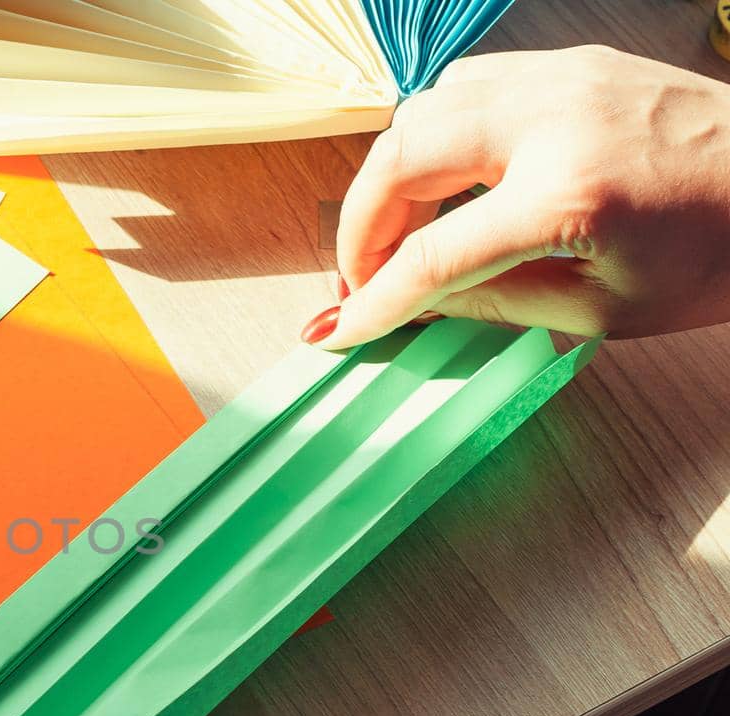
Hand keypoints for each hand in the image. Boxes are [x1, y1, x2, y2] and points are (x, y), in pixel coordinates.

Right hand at [307, 45, 729, 346]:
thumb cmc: (711, 259)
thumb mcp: (594, 310)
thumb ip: (486, 303)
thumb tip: (404, 306)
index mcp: (567, 198)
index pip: (430, 256)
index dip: (375, 300)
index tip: (343, 330)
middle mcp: (554, 121)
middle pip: (402, 158)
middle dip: (361, 226)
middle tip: (364, 278)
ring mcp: (561, 79)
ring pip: (423, 111)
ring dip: (393, 176)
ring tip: (404, 234)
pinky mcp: (571, 64)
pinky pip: (467, 88)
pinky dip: (435, 137)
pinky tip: (449, 181)